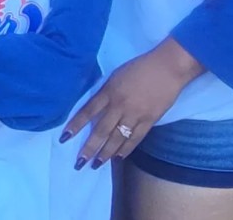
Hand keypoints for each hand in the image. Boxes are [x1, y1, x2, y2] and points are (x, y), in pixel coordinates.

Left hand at [62, 38, 202, 168]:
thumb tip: (95, 109)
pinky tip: (118, 158)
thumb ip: (105, 92)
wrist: (167, 68)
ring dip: (106, 153)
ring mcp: (135, 114)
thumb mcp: (116, 76)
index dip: (75, 126)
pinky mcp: (149, 120)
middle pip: (101, 130)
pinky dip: (126, 149)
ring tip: (96, 164)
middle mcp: (119, 105)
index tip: (64, 138)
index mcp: (109, 91)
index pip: (87, 112)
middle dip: (89, 148)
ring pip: (117, 138)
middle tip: (79, 162)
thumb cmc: (139, 67)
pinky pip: (135, 139)